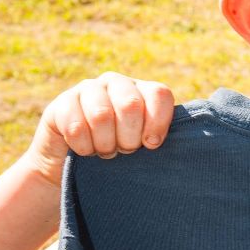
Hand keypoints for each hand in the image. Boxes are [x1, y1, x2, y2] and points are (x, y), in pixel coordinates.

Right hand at [26, 72, 175, 186]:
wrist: (73, 166)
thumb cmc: (119, 157)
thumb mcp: (144, 147)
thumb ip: (161, 138)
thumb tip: (188, 146)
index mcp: (143, 91)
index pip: (159, 94)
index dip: (157, 122)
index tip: (151, 145)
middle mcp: (116, 83)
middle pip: (130, 104)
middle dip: (128, 137)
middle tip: (124, 150)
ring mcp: (87, 90)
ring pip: (102, 115)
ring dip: (105, 144)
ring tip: (105, 151)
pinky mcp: (61, 103)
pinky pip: (76, 126)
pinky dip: (83, 148)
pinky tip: (84, 151)